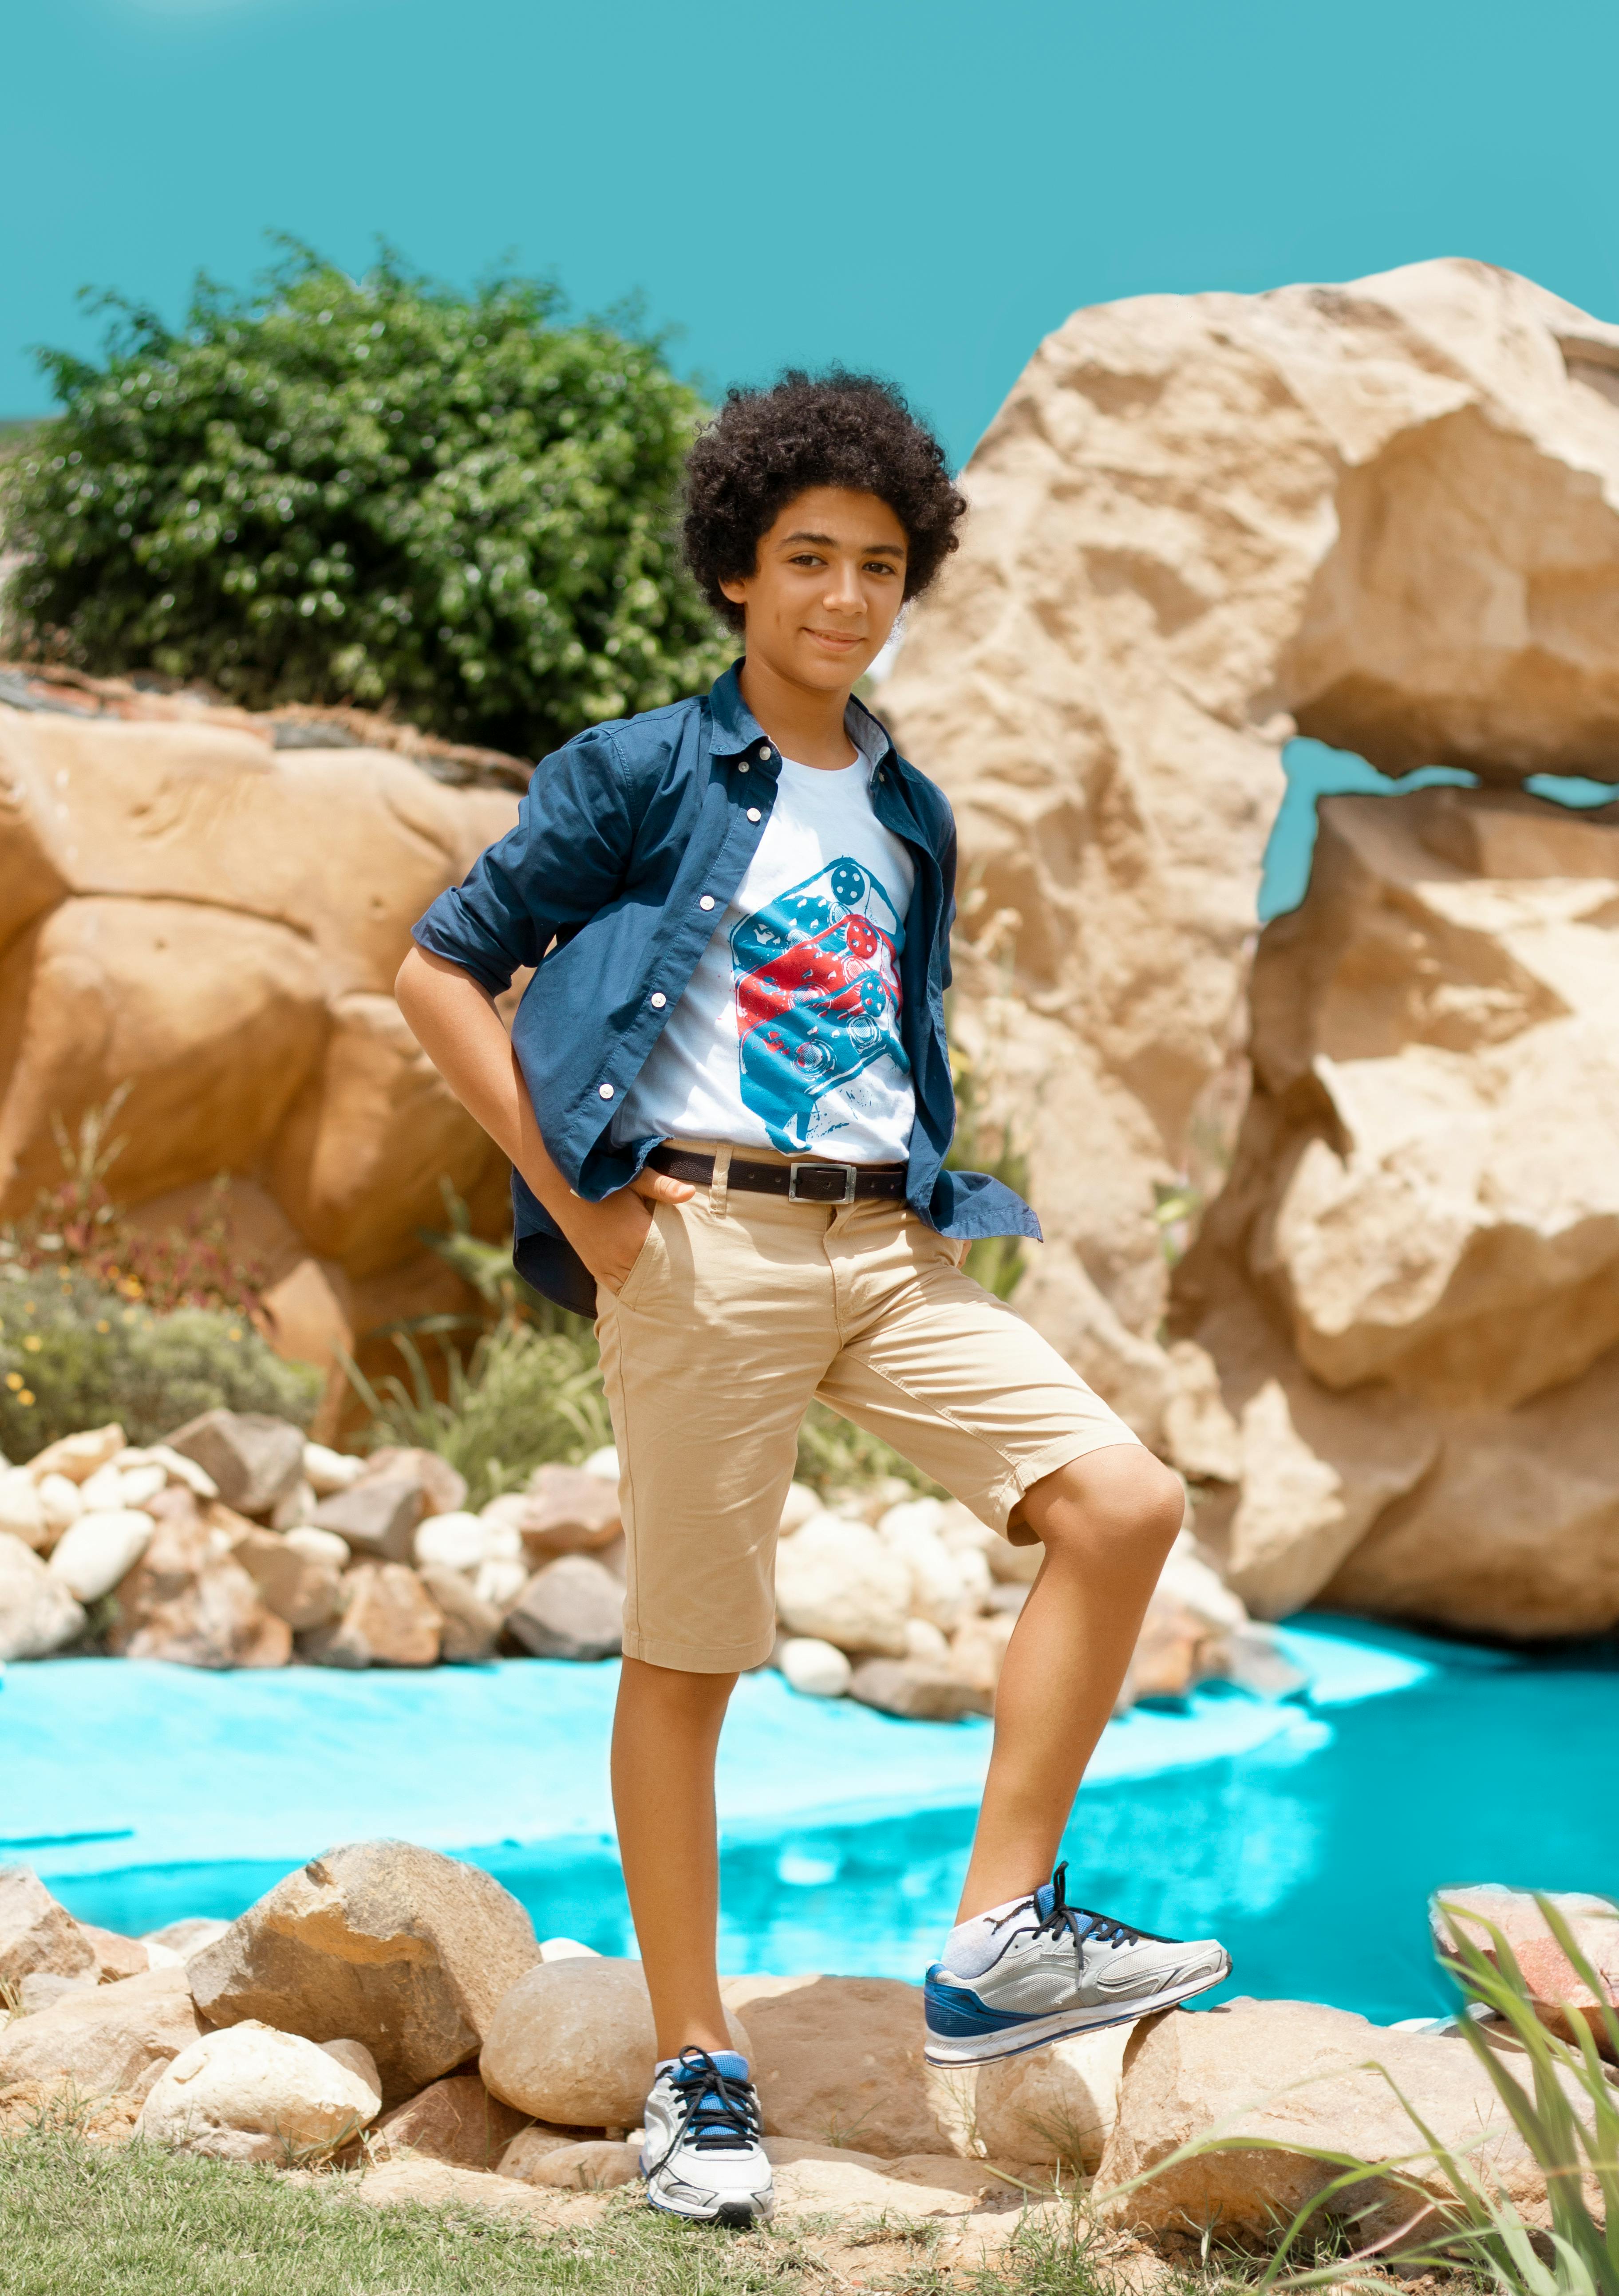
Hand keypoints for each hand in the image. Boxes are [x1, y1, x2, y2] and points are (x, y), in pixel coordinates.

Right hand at [556, 1166, 695, 1296]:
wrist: (560, 1185)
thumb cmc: (603, 1179)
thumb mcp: (635, 1178)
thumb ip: (663, 1187)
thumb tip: (691, 1192)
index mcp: (638, 1236)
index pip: (671, 1259)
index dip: (685, 1262)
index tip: (697, 1267)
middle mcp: (623, 1258)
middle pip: (657, 1278)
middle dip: (671, 1277)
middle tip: (687, 1283)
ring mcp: (606, 1267)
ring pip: (637, 1287)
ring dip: (651, 1285)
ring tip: (668, 1285)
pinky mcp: (595, 1269)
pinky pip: (618, 1288)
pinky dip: (631, 1287)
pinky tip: (643, 1284)